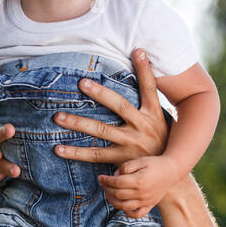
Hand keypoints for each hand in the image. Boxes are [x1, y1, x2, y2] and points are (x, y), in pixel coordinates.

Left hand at [52, 47, 169, 166]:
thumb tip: (145, 73)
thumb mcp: (161, 120)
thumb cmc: (161, 142)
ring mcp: (130, 144)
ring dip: (78, 123)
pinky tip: (58, 149)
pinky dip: (76, 153)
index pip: (150, 88)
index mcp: (153, 114)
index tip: (137, 51)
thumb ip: (150, 100)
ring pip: (101, 130)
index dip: (145, 69)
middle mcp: (142, 126)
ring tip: (58, 116)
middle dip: (100, 93)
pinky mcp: (121, 160)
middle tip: (81, 83)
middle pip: (119, 105)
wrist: (167, 174)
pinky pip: (95, 155)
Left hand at [99, 153, 182, 218]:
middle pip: (118, 195)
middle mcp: (142, 193)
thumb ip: (126, 167)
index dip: (106, 180)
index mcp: (138, 181)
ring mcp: (146, 201)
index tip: (100, 177)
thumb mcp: (140, 160)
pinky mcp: (150, 205)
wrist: (172, 170)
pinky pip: (137, 214)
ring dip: (113, 201)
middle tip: (103, 184)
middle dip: (107, 189)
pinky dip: (127, 213)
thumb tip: (115, 175)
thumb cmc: (155, 163)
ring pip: (124, 206)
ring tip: (108, 194)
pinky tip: (122, 205)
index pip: (116, 183)